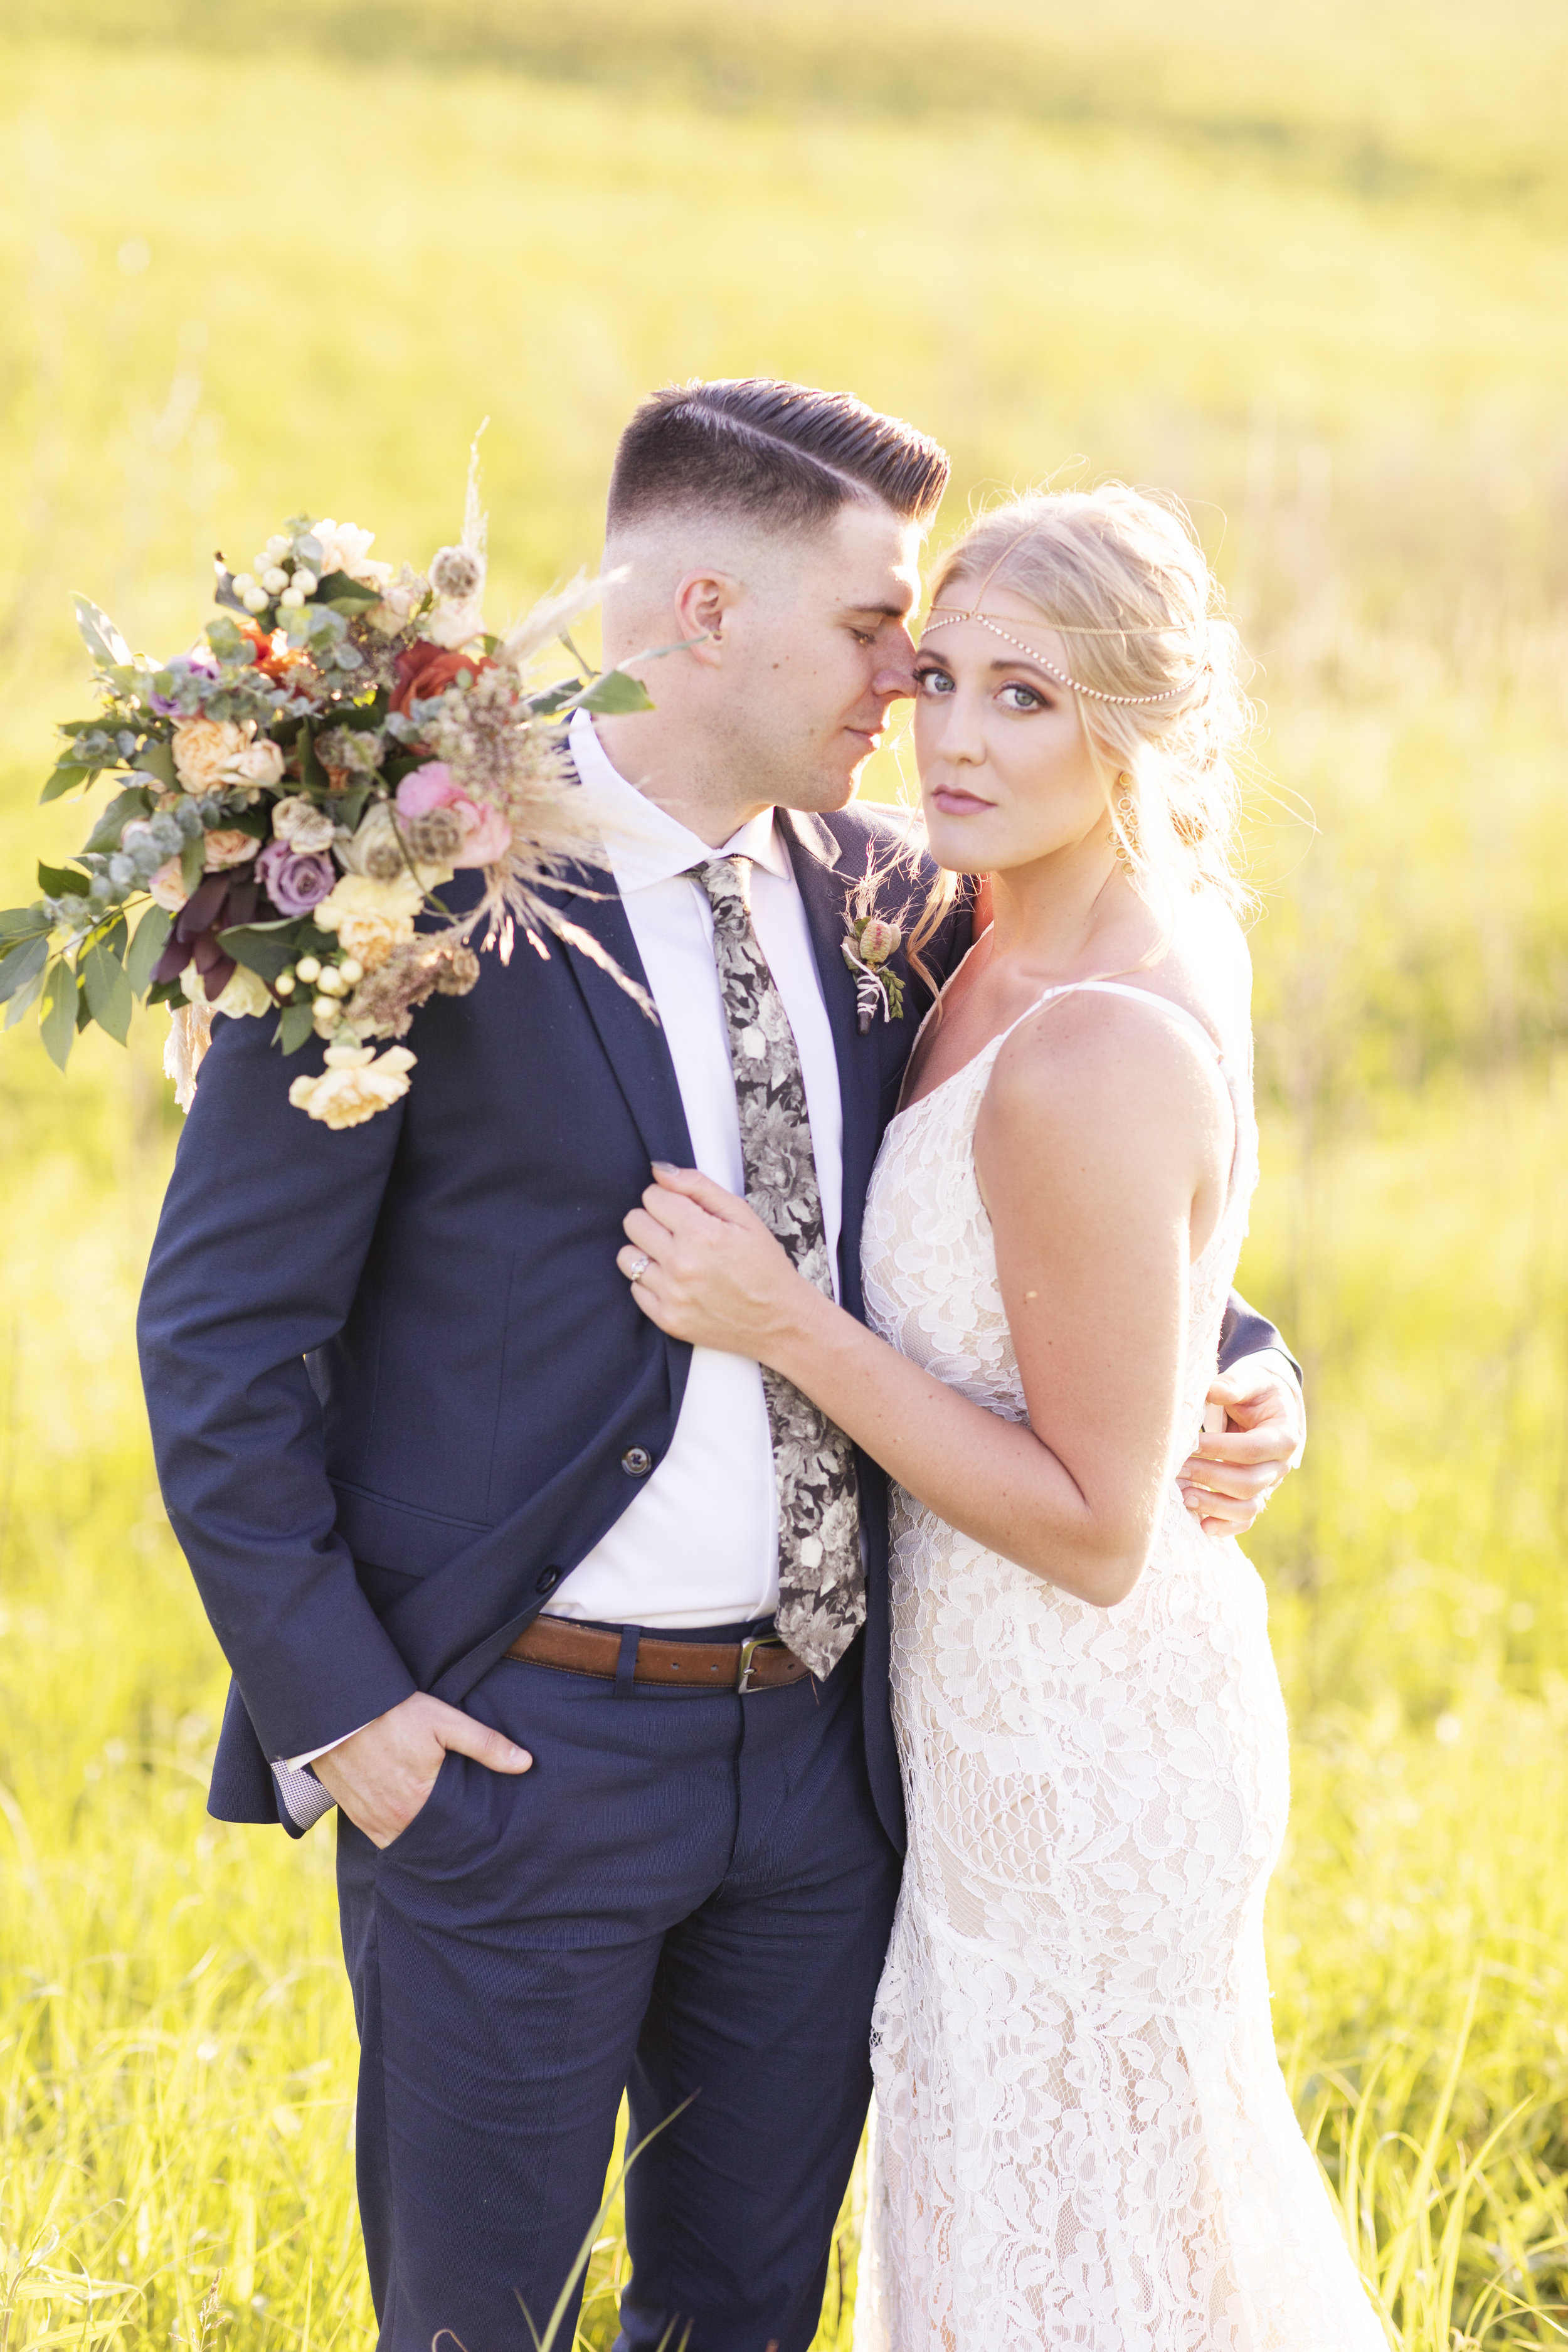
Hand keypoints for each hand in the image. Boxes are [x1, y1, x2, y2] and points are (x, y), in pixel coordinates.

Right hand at [312, 1691, 531, 1849]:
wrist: (339, 1711)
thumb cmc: (394, 1713)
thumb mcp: (445, 1721)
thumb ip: (486, 1744)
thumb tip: (526, 1763)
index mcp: (423, 1801)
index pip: (458, 1831)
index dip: (474, 1831)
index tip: (491, 1834)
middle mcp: (396, 1819)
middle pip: (433, 1841)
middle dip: (452, 1839)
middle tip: (472, 1837)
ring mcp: (374, 1821)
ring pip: (409, 1842)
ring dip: (426, 1839)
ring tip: (446, 1832)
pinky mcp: (357, 1816)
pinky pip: (384, 1839)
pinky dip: (400, 1835)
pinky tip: (416, 1825)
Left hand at [618, 1165, 812, 1358]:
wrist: (780, 1321)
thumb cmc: (765, 1266)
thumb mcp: (743, 1215)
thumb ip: (699, 1187)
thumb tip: (660, 1171)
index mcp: (701, 1234)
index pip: (652, 1196)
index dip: (668, 1198)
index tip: (684, 1210)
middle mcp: (681, 1265)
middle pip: (633, 1222)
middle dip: (654, 1220)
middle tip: (679, 1232)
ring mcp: (671, 1295)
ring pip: (627, 1256)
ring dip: (646, 1251)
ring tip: (674, 1257)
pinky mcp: (667, 1320)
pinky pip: (634, 1289)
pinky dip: (651, 1282)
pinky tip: (676, 1281)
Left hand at [1178, 1360, 1304, 1536]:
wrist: (1263, 1408)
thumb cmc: (1254, 1392)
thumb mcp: (1250, 1380)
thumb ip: (1234, 1385)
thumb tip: (1213, 1392)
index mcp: (1284, 1436)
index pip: (1252, 1449)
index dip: (1220, 1449)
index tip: (1190, 1443)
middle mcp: (1280, 1465)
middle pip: (1248, 1482)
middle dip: (1209, 1476)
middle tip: (1177, 1468)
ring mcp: (1268, 1485)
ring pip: (1247, 1507)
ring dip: (1214, 1504)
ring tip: (1183, 1496)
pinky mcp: (1254, 1497)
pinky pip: (1244, 1519)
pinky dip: (1225, 1527)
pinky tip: (1201, 1526)